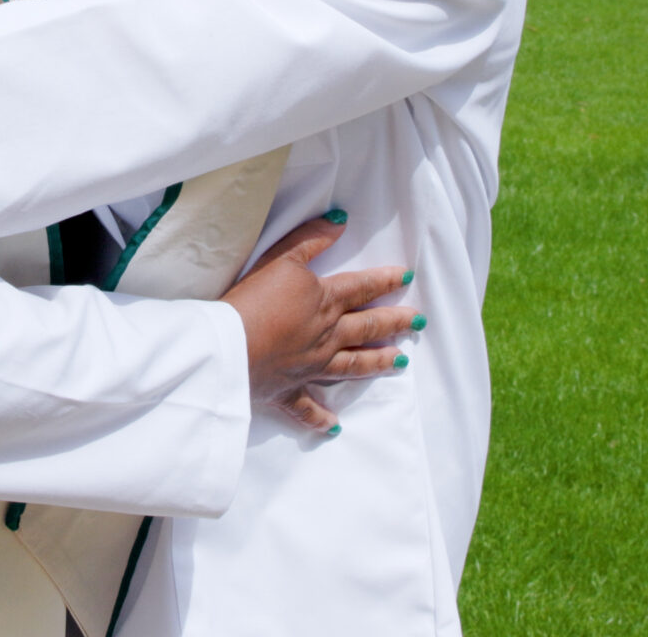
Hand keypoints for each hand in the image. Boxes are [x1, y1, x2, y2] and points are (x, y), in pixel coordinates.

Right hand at [221, 215, 418, 434]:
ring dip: (376, 363)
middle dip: (393, 322)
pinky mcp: (288, 390)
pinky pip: (308, 408)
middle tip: (417, 321)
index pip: (361, 287)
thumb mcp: (280, 259)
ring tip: (400, 362)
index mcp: (325, 302)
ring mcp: (311, 366)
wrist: (230, 347)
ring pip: (352, 365)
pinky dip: (321, 418)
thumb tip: (340, 222)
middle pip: (367, 327)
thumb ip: (310, 239)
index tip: (406, 278)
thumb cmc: (253, 299)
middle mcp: (326, 336)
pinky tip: (335, 426)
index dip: (384, 280)